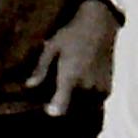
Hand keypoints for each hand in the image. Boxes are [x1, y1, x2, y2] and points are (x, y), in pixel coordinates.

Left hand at [36, 0, 119, 114]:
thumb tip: (30, 85)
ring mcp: (99, 89)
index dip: (52, 110)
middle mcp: (87, 87)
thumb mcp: (51, 48)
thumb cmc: (72, 35)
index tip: (47, 106)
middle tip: (55, 94)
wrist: (100, 27)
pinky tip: (81, 87)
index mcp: (71, 78)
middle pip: (71, 110)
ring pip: (83, 108)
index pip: (60, 108)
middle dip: (63, 105)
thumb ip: (41, 69)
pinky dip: (87, 100)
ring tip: (69, 90)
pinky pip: (94, 104)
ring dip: (75, 104)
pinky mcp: (107, 89)